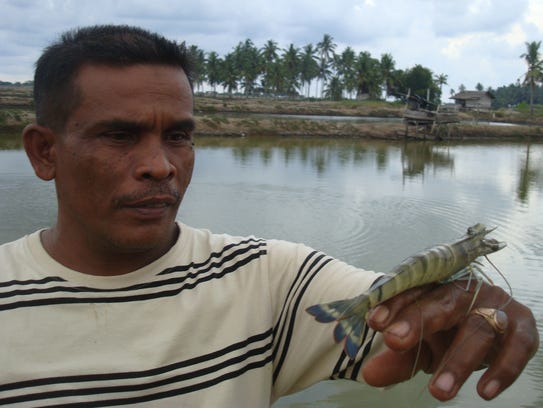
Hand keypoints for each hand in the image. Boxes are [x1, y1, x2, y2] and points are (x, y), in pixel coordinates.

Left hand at [362, 281, 538, 400]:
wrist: (494, 335)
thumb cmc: (448, 337)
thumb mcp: (421, 349)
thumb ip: (397, 360)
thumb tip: (369, 375)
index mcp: (436, 289)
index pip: (413, 291)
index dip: (393, 304)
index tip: (373, 321)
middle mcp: (466, 291)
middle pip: (442, 302)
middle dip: (417, 320)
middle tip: (394, 341)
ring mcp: (496, 305)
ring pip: (478, 328)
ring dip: (458, 361)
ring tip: (438, 391)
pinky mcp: (522, 326)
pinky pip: (517, 346)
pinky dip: (502, 370)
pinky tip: (484, 392)